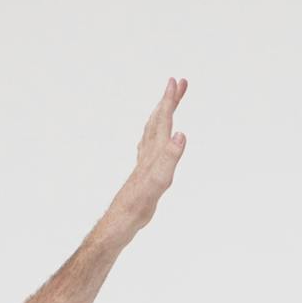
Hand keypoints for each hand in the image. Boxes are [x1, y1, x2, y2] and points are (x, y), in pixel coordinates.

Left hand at [104, 77, 188, 237]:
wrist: (121, 221)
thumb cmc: (138, 204)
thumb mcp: (158, 181)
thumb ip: (169, 157)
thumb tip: (180, 135)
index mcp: (153, 152)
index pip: (163, 121)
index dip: (169, 101)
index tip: (175, 81)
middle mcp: (147, 153)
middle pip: (158, 121)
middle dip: (168, 101)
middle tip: (178, 83)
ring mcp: (144, 162)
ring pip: (153, 132)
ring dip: (162, 115)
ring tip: (168, 104)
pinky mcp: (143, 173)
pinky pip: (150, 146)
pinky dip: (156, 135)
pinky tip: (156, 139)